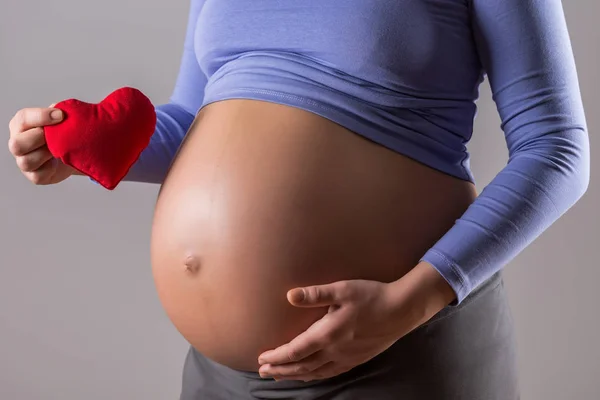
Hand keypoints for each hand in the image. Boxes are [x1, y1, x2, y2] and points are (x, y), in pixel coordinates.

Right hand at [8, 105, 77, 184]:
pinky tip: (59, 160)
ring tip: (59, 149)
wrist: (75, 153)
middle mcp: (17, 142)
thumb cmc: (64, 132)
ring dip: (46, 154)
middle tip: (57, 136)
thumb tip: (62, 109)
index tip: (61, 115)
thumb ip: (60, 111)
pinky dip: (51, 168)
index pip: (23, 118)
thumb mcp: (63, 119)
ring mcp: (24, 161)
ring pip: (26, 162)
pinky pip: (38, 175)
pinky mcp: (35, 176)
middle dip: (39, 139)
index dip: (41, 116)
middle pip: (17, 144)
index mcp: (21, 125)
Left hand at [257, 262, 455, 381]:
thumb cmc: (371, 296)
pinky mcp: (356, 359)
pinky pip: (330, 373)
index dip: (277, 356)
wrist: (401, 310)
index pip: (295, 351)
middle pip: (301, 366)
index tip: (262, 357)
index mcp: (328, 334)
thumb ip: (315, 294)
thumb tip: (289, 295)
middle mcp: (335, 351)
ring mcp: (346, 358)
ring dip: (294, 375)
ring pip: (314, 373)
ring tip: (279, 376)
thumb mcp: (342, 289)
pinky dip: (314, 376)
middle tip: (263, 372)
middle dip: (280, 370)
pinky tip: (310, 375)